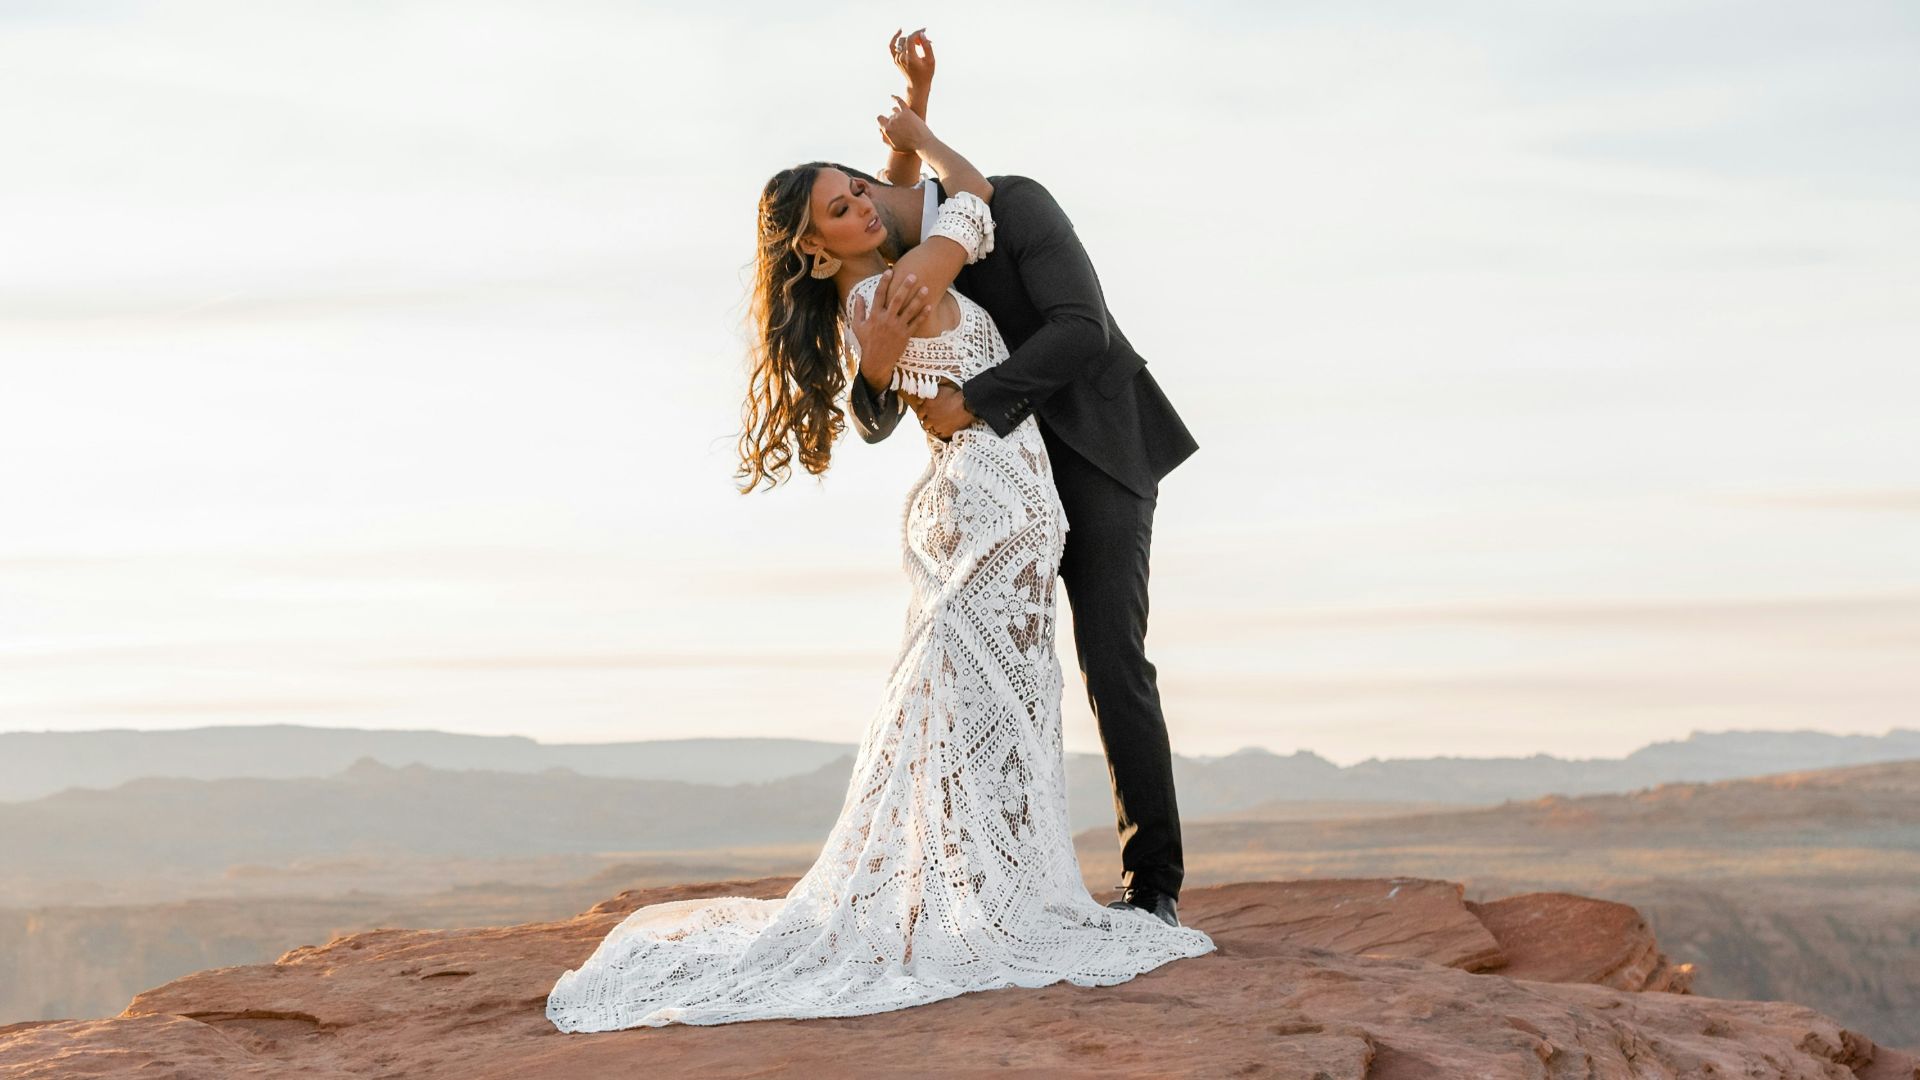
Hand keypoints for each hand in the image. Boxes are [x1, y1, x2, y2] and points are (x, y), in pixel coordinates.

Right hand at [847, 268, 930, 392]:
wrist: (876, 362)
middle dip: (905, 287)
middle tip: (913, 275)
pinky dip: (923, 315)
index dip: (884, 282)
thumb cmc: (866, 342)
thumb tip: (858, 295)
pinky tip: (930, 306)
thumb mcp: (858, 326)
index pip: (879, 295)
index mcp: (874, 316)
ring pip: (909, 310)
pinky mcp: (905, 335)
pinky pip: (916, 323)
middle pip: (897, 300)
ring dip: (918, 299)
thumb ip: (858, 309)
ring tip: (925, 288)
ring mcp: (897, 328)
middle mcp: (886, 320)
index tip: (889, 271)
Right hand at [876, 94, 932, 154]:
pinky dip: (894, 98)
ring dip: (897, 114)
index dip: (883, 122)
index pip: (879, 119)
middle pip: (889, 116)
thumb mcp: (894, 147)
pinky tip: (891, 96)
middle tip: (903, 130)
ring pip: (894, 110)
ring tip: (904, 122)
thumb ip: (884, 139)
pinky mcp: (907, 111)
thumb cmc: (909, 146)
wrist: (923, 142)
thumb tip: (880, 130)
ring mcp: (899, 115)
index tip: (888, 125)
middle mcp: (892, 121)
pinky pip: (899, 101)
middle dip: (893, 121)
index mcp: (887, 129)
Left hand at [889, 28, 934, 90]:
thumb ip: (927, 46)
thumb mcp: (931, 60)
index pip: (911, 38)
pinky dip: (895, 38)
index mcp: (911, 58)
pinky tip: (900, 32)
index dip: (917, 32)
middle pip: (906, 39)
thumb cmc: (926, 73)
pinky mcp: (895, 59)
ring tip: (918, 44)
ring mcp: (897, 59)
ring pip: (901, 41)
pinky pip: (892, 46)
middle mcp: (902, 58)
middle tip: (924, 42)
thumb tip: (921, 34)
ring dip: (910, 39)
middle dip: (916, 37)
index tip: (924, 30)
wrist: (917, 85)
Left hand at [914, 381, 975, 439]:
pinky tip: (944, 430)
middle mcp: (931, 418)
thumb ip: (929, 395)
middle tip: (932, 419)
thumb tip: (921, 399)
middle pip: (925, 423)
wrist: (967, 403)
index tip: (925, 413)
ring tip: (938, 425)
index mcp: (927, 407)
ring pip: (932, 430)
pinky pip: (940, 435)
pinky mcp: (946, 432)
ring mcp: (938, 426)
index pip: (919, 414)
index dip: (922, 413)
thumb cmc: (954, 395)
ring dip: (934, 427)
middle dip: (928, 421)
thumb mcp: (939, 390)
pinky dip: (941, 433)